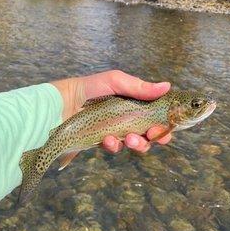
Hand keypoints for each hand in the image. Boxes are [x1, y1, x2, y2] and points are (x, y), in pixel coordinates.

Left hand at [52, 70, 171, 153]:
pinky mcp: (102, 142)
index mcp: (133, 103)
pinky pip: (115, 148)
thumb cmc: (89, 89)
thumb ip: (139, 87)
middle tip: (151, 135)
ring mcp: (115, 131)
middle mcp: (127, 118)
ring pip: (134, 144)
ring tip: (129, 138)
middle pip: (148, 134)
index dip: (163, 125)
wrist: (62, 103)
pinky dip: (114, 146)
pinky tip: (108, 140)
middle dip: (152, 137)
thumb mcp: (115, 82)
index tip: (165, 128)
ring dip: (137, 143)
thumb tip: (167, 86)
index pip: (154, 116)